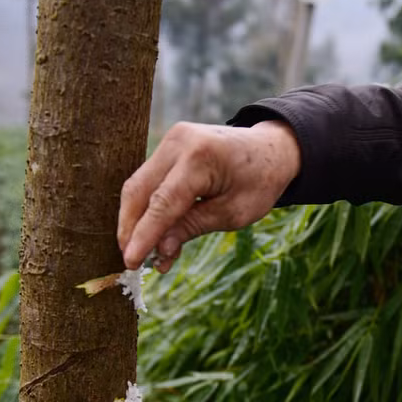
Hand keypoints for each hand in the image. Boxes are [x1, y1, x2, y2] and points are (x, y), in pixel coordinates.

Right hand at [117, 120, 300, 270]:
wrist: (271, 149)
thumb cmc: (259, 181)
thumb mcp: (234, 213)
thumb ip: (193, 227)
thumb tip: (159, 250)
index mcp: (201, 157)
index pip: (163, 202)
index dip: (144, 234)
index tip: (130, 261)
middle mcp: (179, 142)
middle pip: (139, 191)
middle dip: (131, 229)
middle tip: (131, 262)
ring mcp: (171, 140)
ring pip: (138, 186)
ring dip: (137, 221)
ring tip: (144, 253)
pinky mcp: (169, 145)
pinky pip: (149, 180)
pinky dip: (148, 207)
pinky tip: (154, 234)